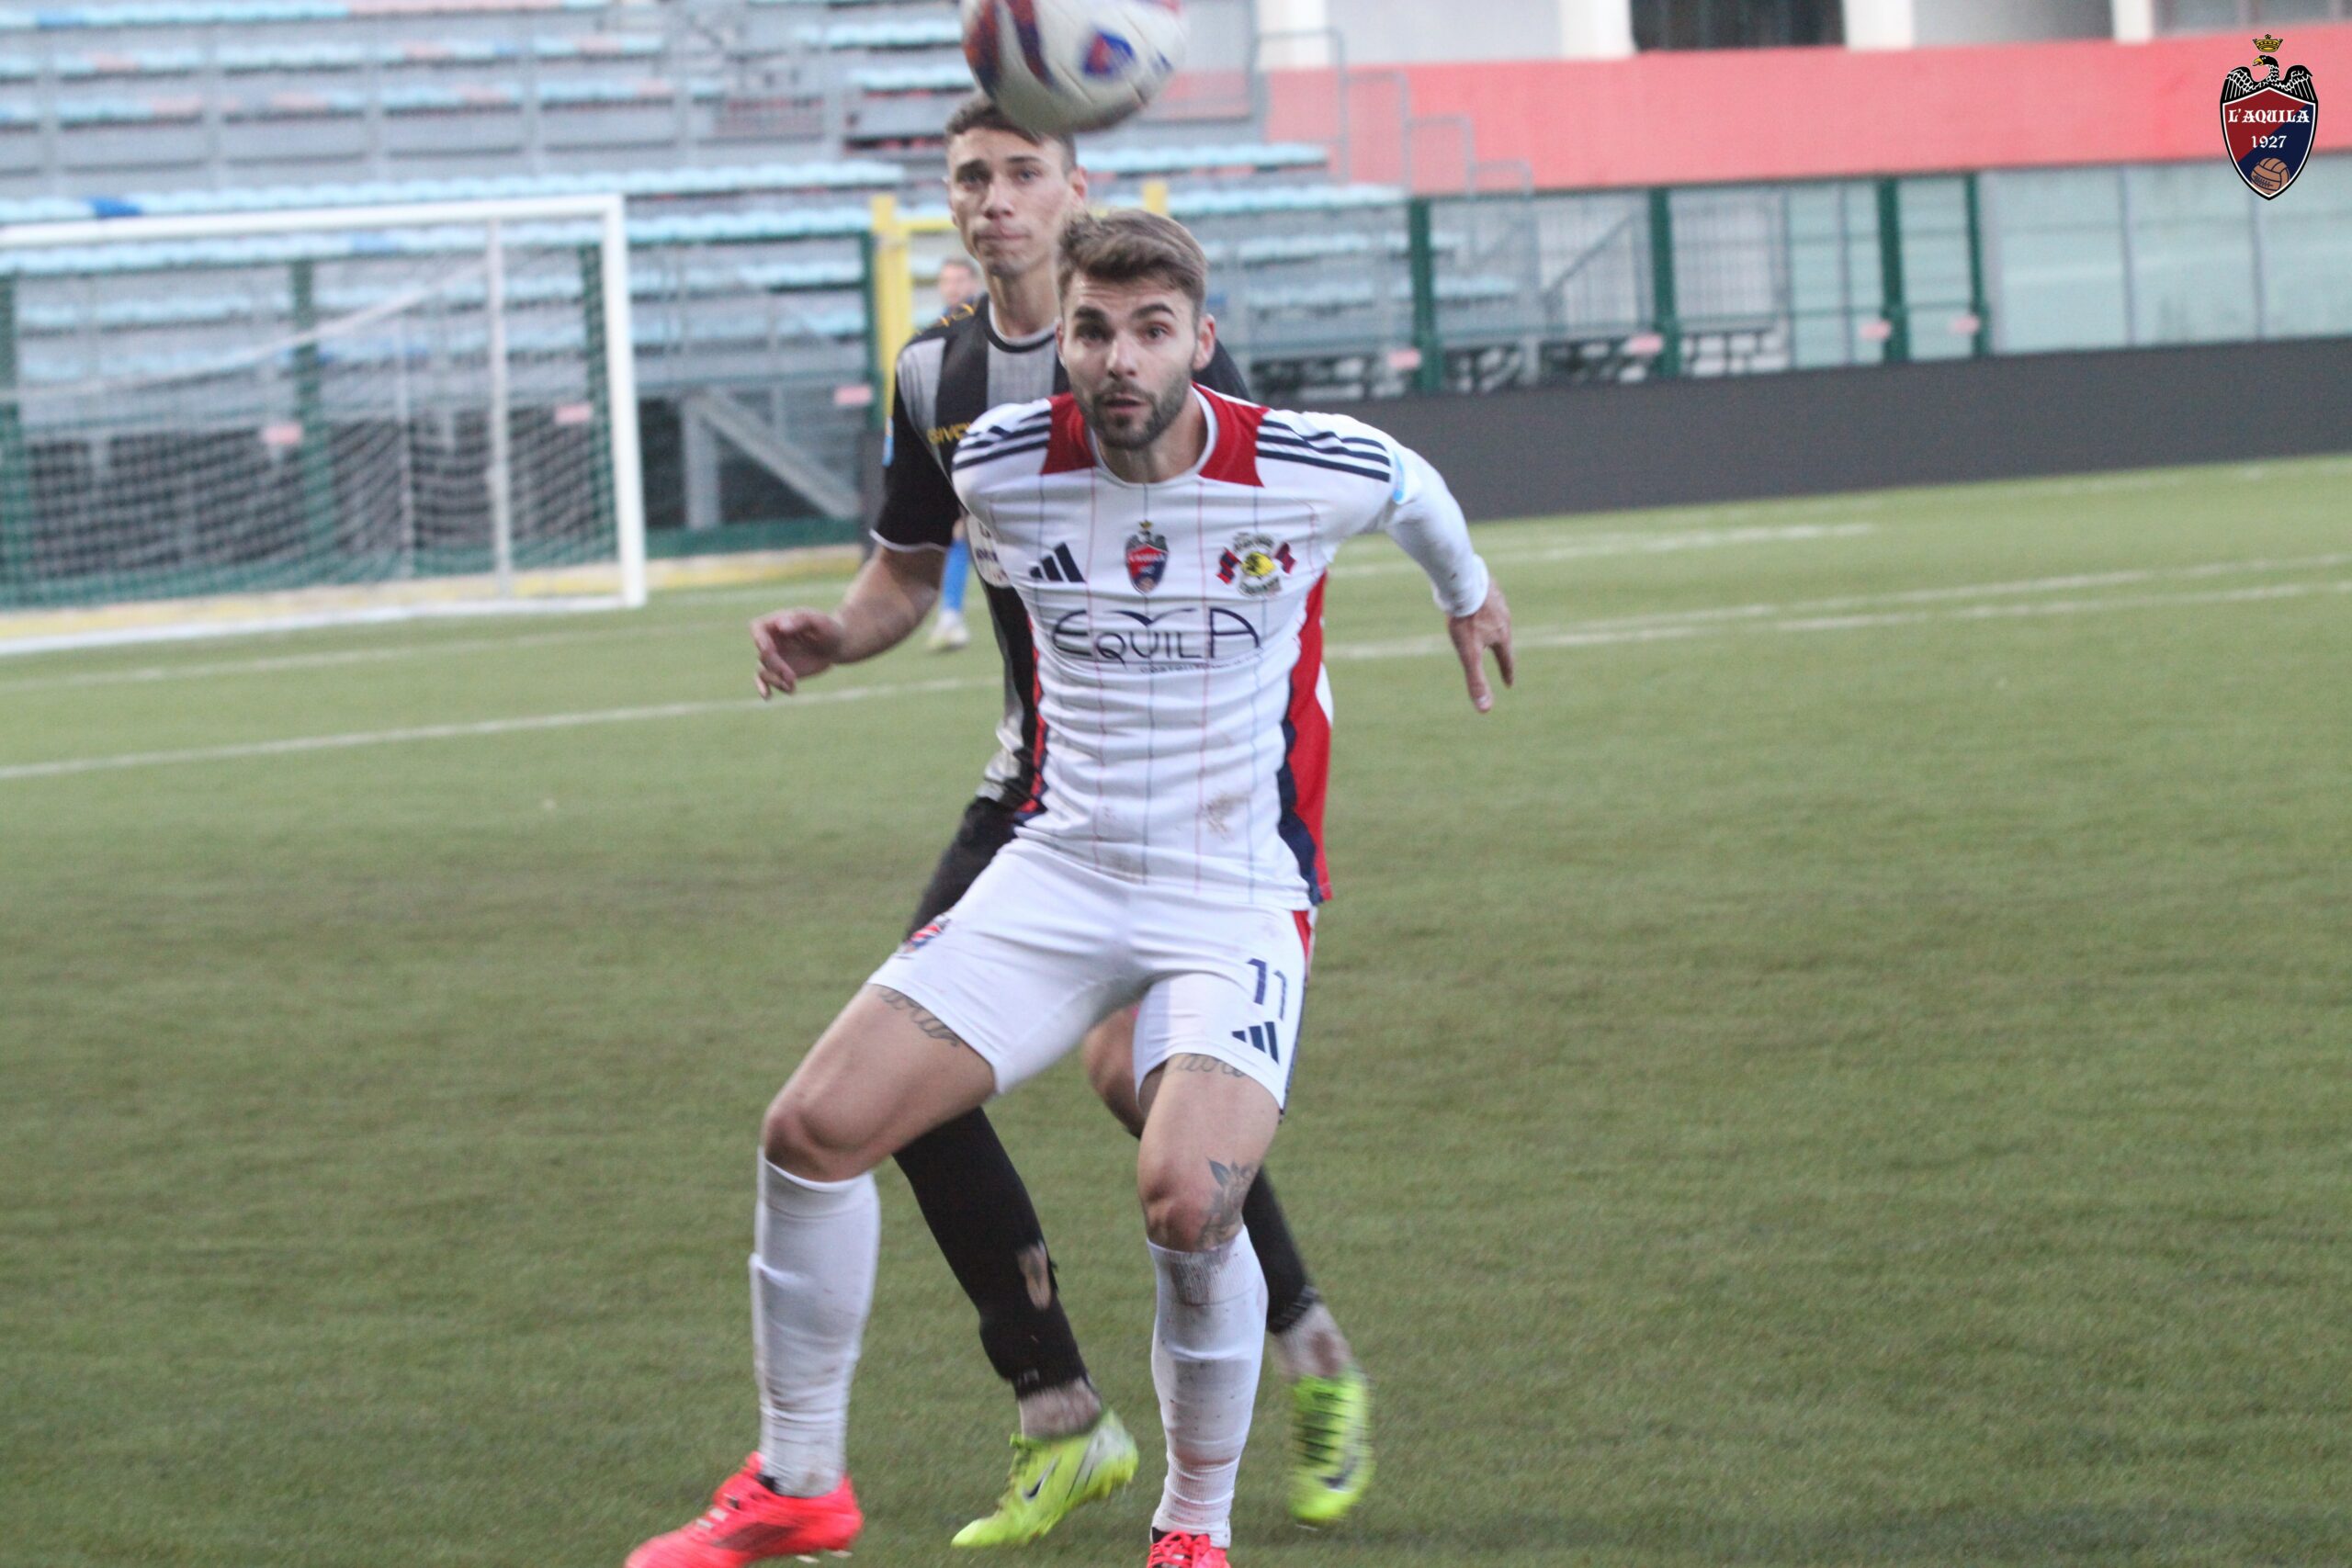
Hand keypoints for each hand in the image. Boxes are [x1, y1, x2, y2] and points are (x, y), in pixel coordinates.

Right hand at [752, 607, 846, 698]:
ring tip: (792, 685)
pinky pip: (766, 681)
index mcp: (777, 622)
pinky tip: (767, 697)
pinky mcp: (779, 671)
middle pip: (763, 655)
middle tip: (792, 677)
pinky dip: (764, 688)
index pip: (758, 628)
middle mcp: (771, 639)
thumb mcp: (819, 621)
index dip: (760, 640)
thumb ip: (800, 620)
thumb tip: (780, 626)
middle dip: (776, 667)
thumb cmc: (828, 628)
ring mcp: (774, 656)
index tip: (770, 650)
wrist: (837, 646)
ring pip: (763, 671)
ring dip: (775, 681)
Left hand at [1447, 580, 1513, 713]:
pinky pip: (1488, 600)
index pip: (1506, 660)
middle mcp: (1504, 618)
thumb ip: (1476, 681)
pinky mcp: (1488, 586)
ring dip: (1494, 625)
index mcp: (1502, 636)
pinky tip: (1478, 603)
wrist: (1462, 581)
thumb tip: (1485, 710)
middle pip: (1503, 638)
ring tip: (1488, 629)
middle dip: (1500, 648)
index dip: (1506, 673)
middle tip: (1499, 656)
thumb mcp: (1468, 654)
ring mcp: (1498, 601)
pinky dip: (1485, 607)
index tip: (1509, 684)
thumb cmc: (1465, 619)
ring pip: (1496, 617)